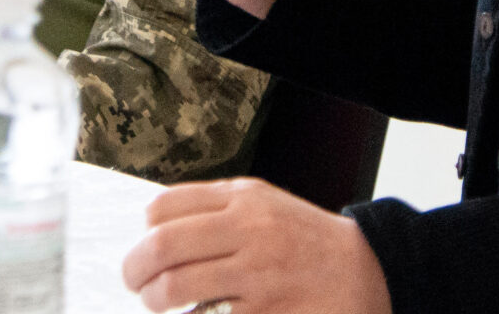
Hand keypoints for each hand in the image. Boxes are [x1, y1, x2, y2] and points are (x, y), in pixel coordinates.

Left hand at [122, 178, 391, 313]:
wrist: (363, 271)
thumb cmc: (304, 240)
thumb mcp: (265, 205)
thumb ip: (216, 209)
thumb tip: (154, 228)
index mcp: (243, 197)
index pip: (166, 206)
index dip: (146, 231)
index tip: (146, 246)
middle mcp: (248, 229)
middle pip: (162, 245)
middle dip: (136, 270)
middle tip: (135, 282)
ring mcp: (256, 272)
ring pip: (176, 286)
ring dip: (155, 300)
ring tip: (157, 302)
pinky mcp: (264, 311)